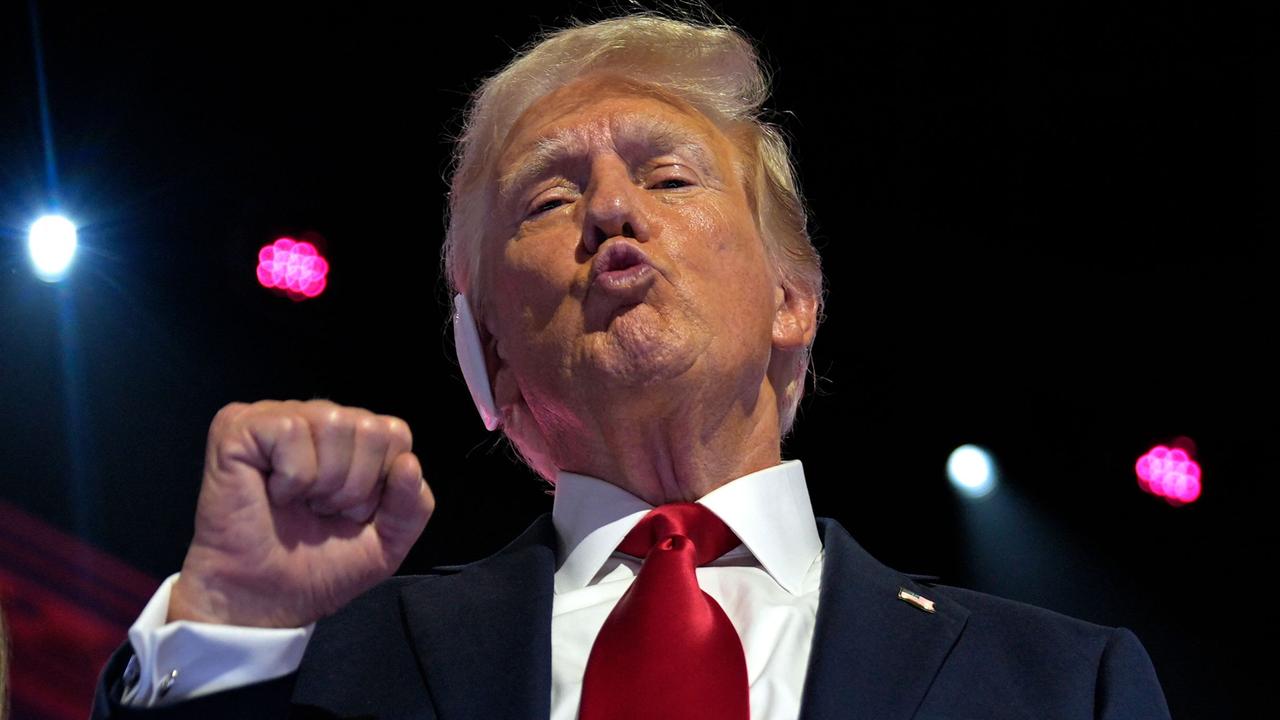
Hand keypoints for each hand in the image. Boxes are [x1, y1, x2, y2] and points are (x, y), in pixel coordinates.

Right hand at [168, 400, 433, 627]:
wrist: (264, 601)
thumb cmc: (318, 569)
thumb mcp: (388, 542)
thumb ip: (412, 505)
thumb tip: (409, 463)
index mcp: (350, 440)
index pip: (394, 432)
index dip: (381, 482)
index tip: (351, 513)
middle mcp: (315, 419)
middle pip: (369, 427)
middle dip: (355, 485)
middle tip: (322, 510)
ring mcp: (275, 418)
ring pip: (332, 422)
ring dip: (324, 481)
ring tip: (301, 503)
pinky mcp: (237, 426)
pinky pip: (290, 430)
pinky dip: (292, 476)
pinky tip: (274, 493)